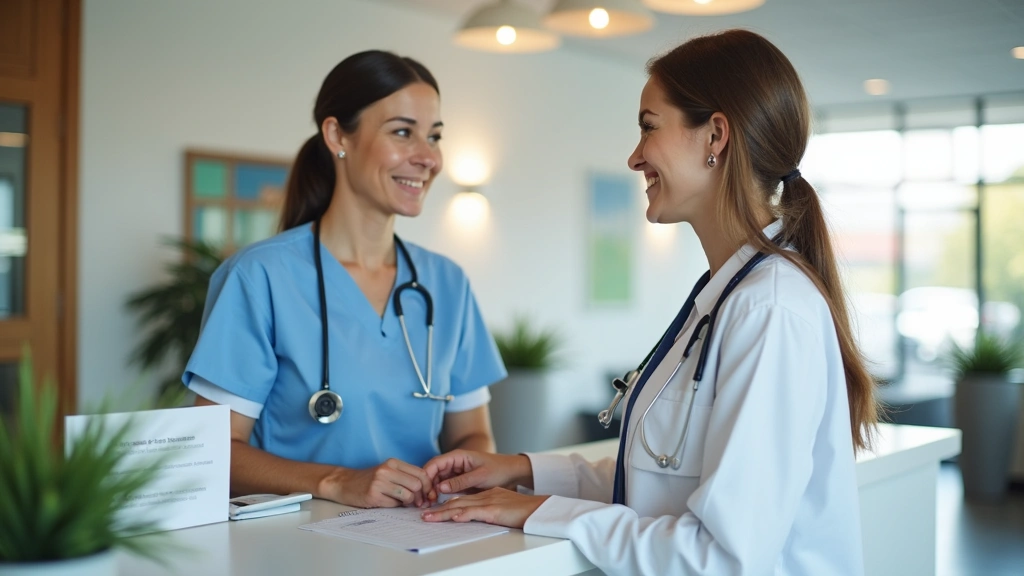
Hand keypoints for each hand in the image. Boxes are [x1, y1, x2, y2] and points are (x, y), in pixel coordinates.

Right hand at [319, 458, 435, 507]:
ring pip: (408, 495)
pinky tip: (390, 503)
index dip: (428, 486)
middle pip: (416, 484)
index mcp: (393, 463)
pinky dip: (396, 506)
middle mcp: (387, 470)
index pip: (421, 473)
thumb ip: (405, 477)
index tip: (428, 495)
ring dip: (409, 503)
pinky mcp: (373, 495)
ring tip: (404, 503)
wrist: (345, 484)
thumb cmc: (370, 480)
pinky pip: (394, 504)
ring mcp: (379, 482)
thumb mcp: (388, 472)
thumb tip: (427, 491)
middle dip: (421, 497)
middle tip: (418, 503)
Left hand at [420, 487, 548, 528]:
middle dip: (438, 509)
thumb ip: (490, 509)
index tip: (434, 511)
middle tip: (423, 515)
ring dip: (443, 513)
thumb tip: (479, 516)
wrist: (539, 508)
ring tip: (429, 518)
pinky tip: (453, 517)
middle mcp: (484, 496)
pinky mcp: (494, 510)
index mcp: (486, 495)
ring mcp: (488, 502)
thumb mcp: (503, 507)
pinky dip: (462, 514)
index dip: (446, 505)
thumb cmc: (523, 510)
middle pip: (456, 502)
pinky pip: (475, 512)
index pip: (461, 499)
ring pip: (460, 506)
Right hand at [422, 450, 531, 494]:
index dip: (427, 476)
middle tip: (425, 501)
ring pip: (437, 480)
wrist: (511, 473)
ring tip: (428, 504)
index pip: (435, 463)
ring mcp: (455, 472)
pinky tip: (436, 503)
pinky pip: (444, 486)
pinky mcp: (458, 481)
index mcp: (458, 456)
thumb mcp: (480, 476)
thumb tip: (440, 487)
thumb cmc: (498, 470)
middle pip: (433, 472)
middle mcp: (454, 463)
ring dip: (431, 491)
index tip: (425, 490)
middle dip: (427, 486)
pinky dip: (438, 494)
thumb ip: (460, 481)